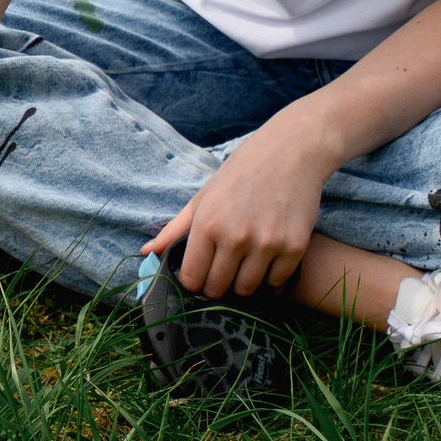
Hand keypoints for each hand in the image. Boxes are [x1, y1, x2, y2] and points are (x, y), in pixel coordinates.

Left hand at [138, 118, 340, 298]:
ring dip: (243, 284)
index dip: (193, 282)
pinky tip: (267, 261)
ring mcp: (266, 244)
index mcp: (207, 224)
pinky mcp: (294, 247)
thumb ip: (176, 228)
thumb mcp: (204, 196)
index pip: (192, 278)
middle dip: (216, 285)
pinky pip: (276, 282)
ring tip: (244, 266)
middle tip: (222, 272)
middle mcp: (235, 238)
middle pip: (218, 288)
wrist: (293, 150)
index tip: (199, 276)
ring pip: (246, 289)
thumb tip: (146, 252)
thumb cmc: (242, 171)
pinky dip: (271, 278)